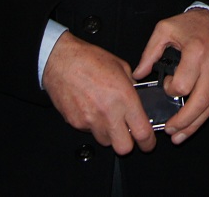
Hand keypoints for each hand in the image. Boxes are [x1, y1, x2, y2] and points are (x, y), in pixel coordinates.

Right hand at [42, 32, 155, 154]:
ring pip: (105, 141)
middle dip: (128, 144)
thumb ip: (132, 86)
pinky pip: (89, 132)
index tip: (148, 141)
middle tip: (128, 134)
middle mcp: (108, 113)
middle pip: (124, 148)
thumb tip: (138, 100)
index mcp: (123, 97)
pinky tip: (92, 110)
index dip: (148, 141)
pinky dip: (93, 126)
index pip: (142, 132)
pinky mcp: (75, 123)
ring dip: (109, 134)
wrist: (60, 60)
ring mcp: (90, 121)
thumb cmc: (88, 59)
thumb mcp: (121, 66)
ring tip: (107, 116)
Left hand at [132, 8, 208, 144]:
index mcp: (196, 51)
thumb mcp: (165, 29)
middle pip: (200, 102)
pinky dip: (204, 115)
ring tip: (180, 135)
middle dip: (184, 121)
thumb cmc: (191, 23)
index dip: (170, 90)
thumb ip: (149, 53)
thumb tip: (138, 74)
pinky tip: (192, 123)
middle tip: (170, 131)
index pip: (183, 85)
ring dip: (195, 124)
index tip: (166, 84)